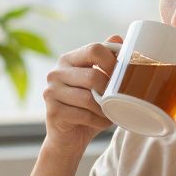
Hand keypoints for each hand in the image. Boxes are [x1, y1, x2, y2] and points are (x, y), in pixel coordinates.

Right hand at [40, 35, 122, 153]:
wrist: (69, 138)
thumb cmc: (87, 108)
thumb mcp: (99, 83)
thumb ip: (105, 61)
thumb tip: (118, 37)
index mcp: (68, 60)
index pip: (94, 49)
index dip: (113, 62)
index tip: (124, 75)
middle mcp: (56, 72)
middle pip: (93, 75)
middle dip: (110, 90)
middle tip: (119, 99)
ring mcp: (51, 92)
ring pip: (88, 98)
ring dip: (106, 109)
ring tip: (112, 113)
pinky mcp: (52, 111)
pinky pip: (83, 114)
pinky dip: (99, 121)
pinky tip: (102, 122)